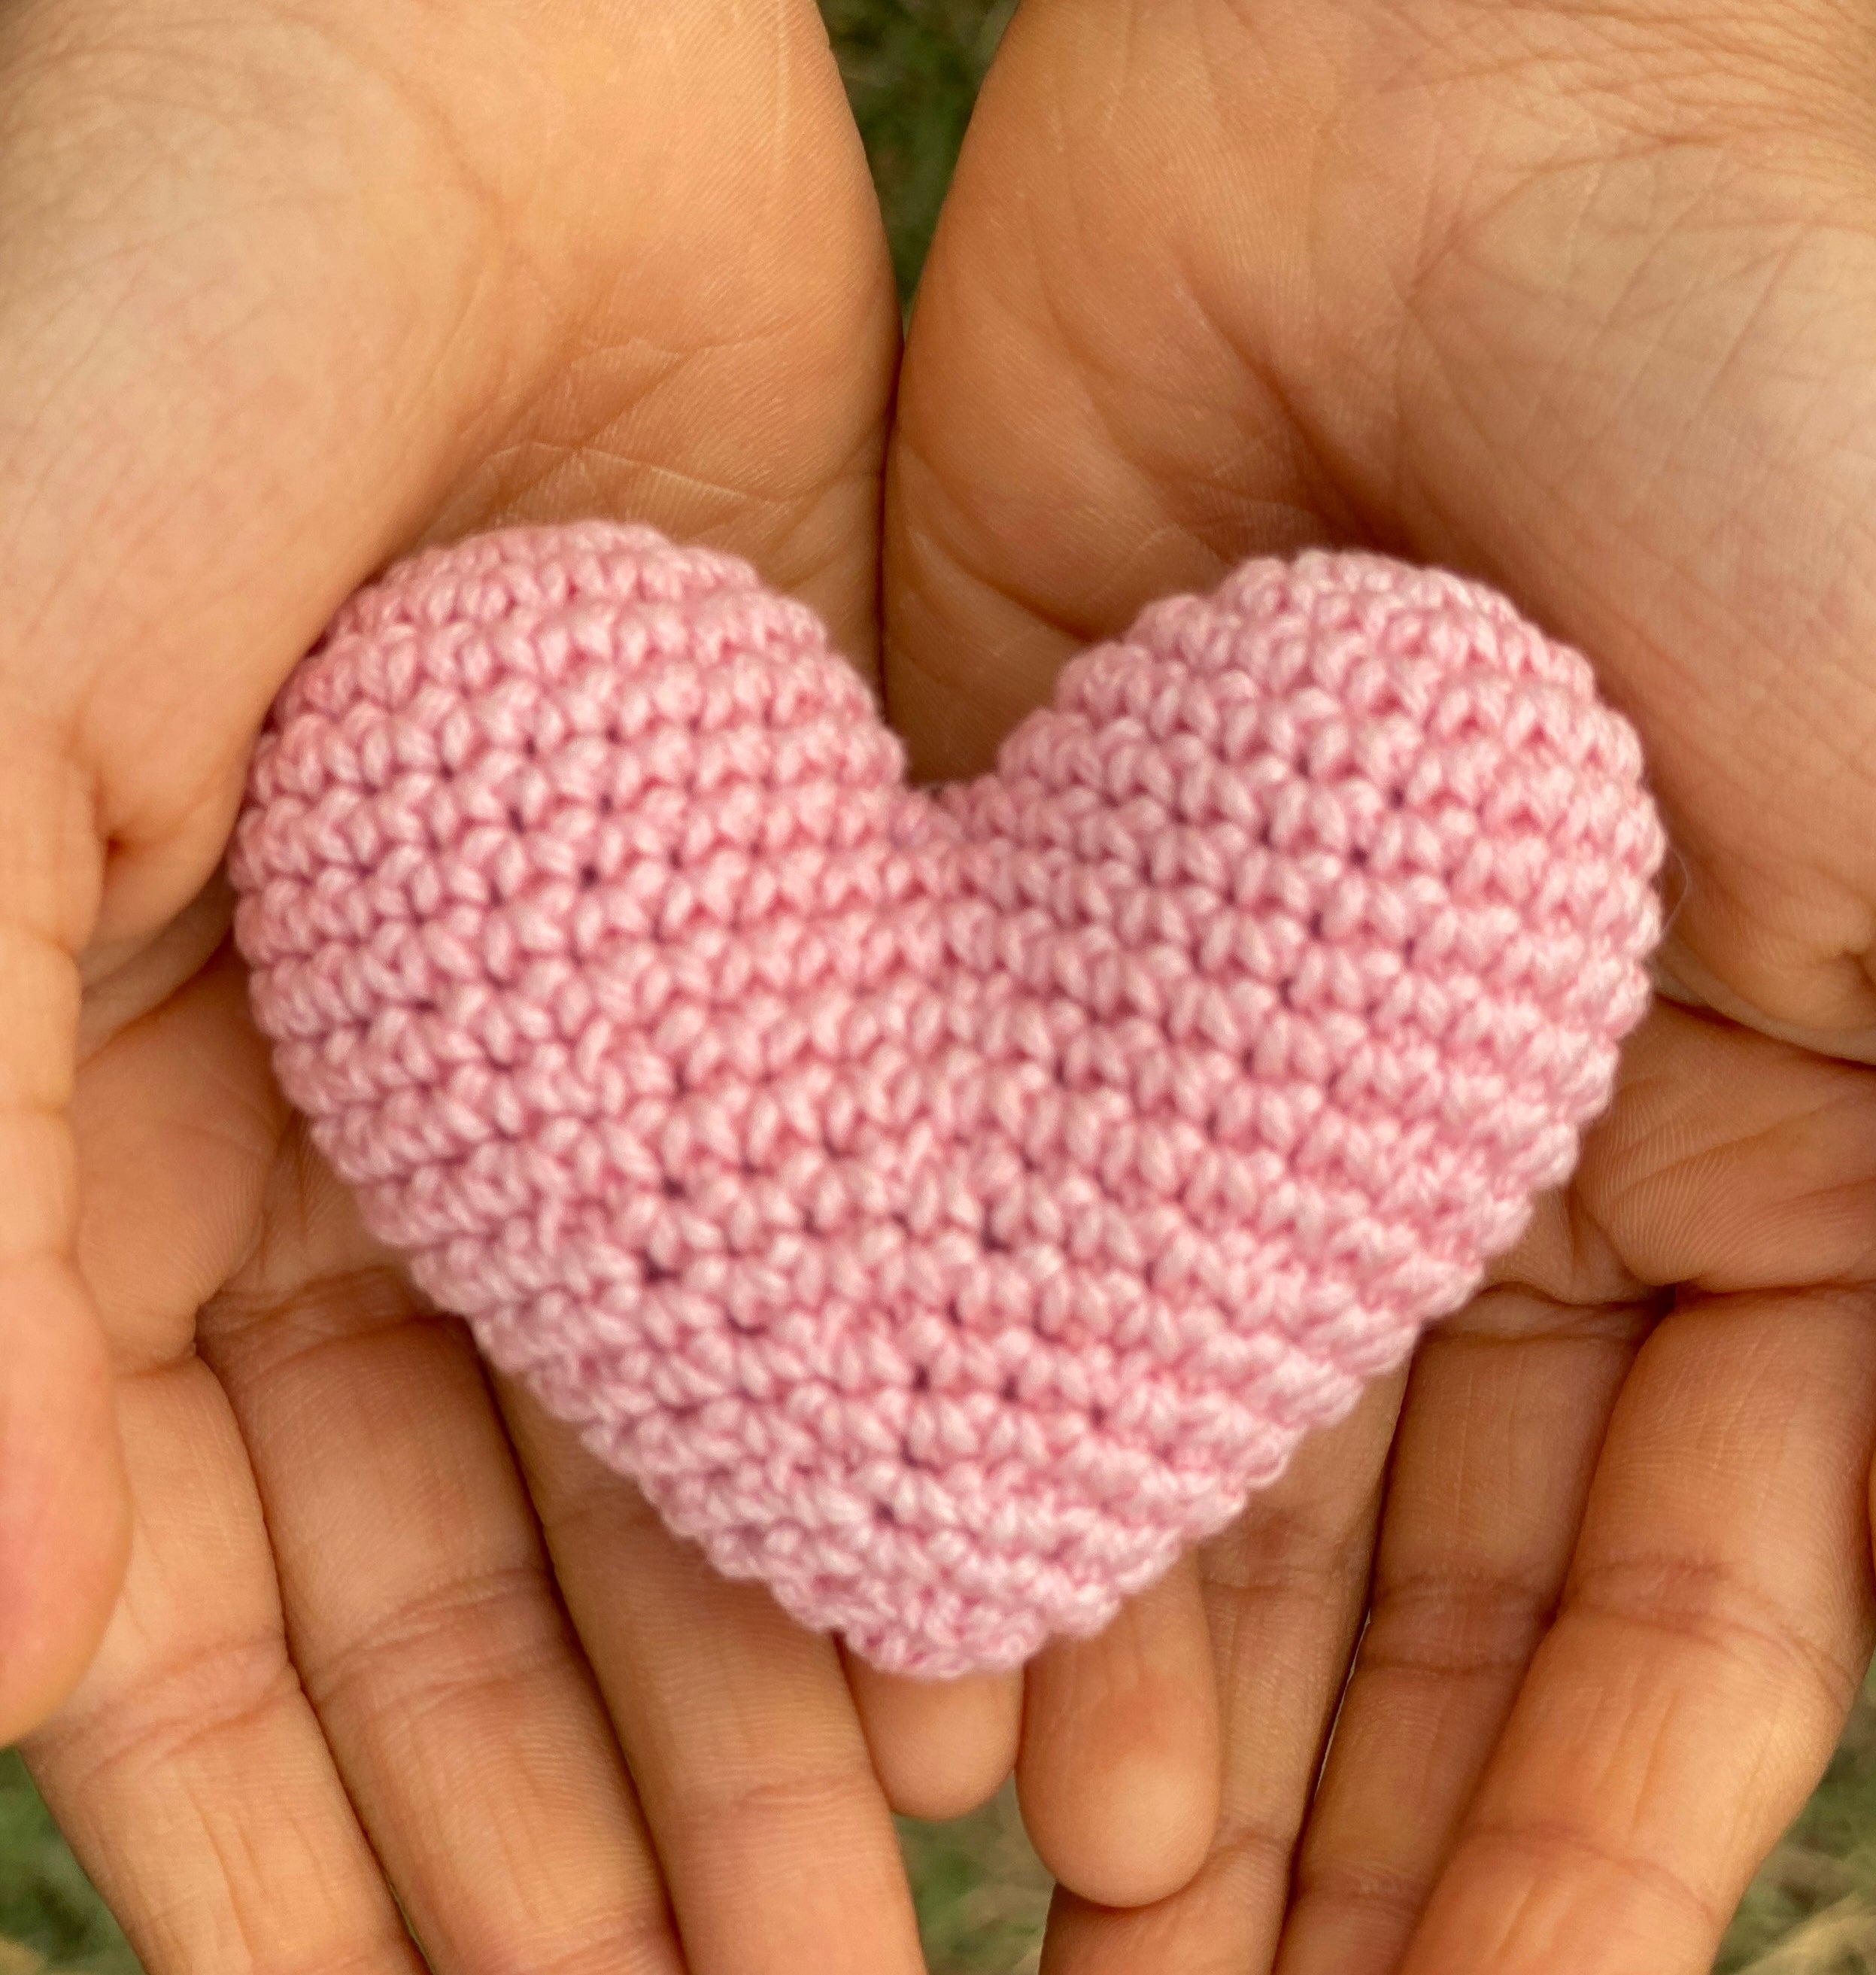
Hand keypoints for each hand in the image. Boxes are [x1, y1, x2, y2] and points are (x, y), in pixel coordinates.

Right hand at [0, 3, 1024, 1967]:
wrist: (408, 50)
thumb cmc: (83, 324)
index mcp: (70, 1145)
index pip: (183, 1615)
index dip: (308, 1857)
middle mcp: (332, 1142)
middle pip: (460, 1589)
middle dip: (592, 1828)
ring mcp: (578, 1060)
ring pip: (675, 1466)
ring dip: (774, 1696)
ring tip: (902, 1925)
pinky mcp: (778, 948)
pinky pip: (850, 1267)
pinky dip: (910, 1457)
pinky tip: (1006, 1652)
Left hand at [881, 0, 1875, 1964]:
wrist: (1437, 136)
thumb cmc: (1799, 427)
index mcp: (1748, 1174)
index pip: (1667, 1609)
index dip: (1584, 1844)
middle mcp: (1485, 1174)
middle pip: (1416, 1601)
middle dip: (1346, 1844)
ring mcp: (1252, 1094)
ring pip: (1205, 1489)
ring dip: (1157, 1717)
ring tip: (1091, 1932)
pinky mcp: (1052, 980)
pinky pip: (1016, 1290)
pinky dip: (992, 1488)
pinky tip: (939, 1680)